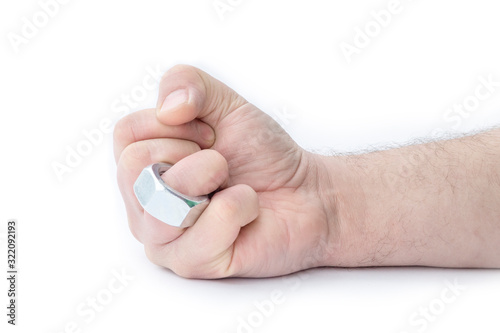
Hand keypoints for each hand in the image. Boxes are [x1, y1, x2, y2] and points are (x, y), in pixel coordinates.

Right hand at [113, 65, 336, 277]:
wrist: (306, 192)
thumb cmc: (262, 154)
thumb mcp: (225, 104)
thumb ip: (188, 83)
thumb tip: (167, 108)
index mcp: (144, 166)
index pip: (127, 134)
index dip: (177, 126)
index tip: (211, 136)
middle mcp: (145, 204)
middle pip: (134, 167)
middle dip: (193, 153)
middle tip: (222, 163)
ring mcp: (164, 238)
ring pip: (160, 204)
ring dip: (211, 178)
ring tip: (233, 184)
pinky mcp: (192, 264)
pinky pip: (200, 236)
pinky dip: (237, 209)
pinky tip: (246, 212)